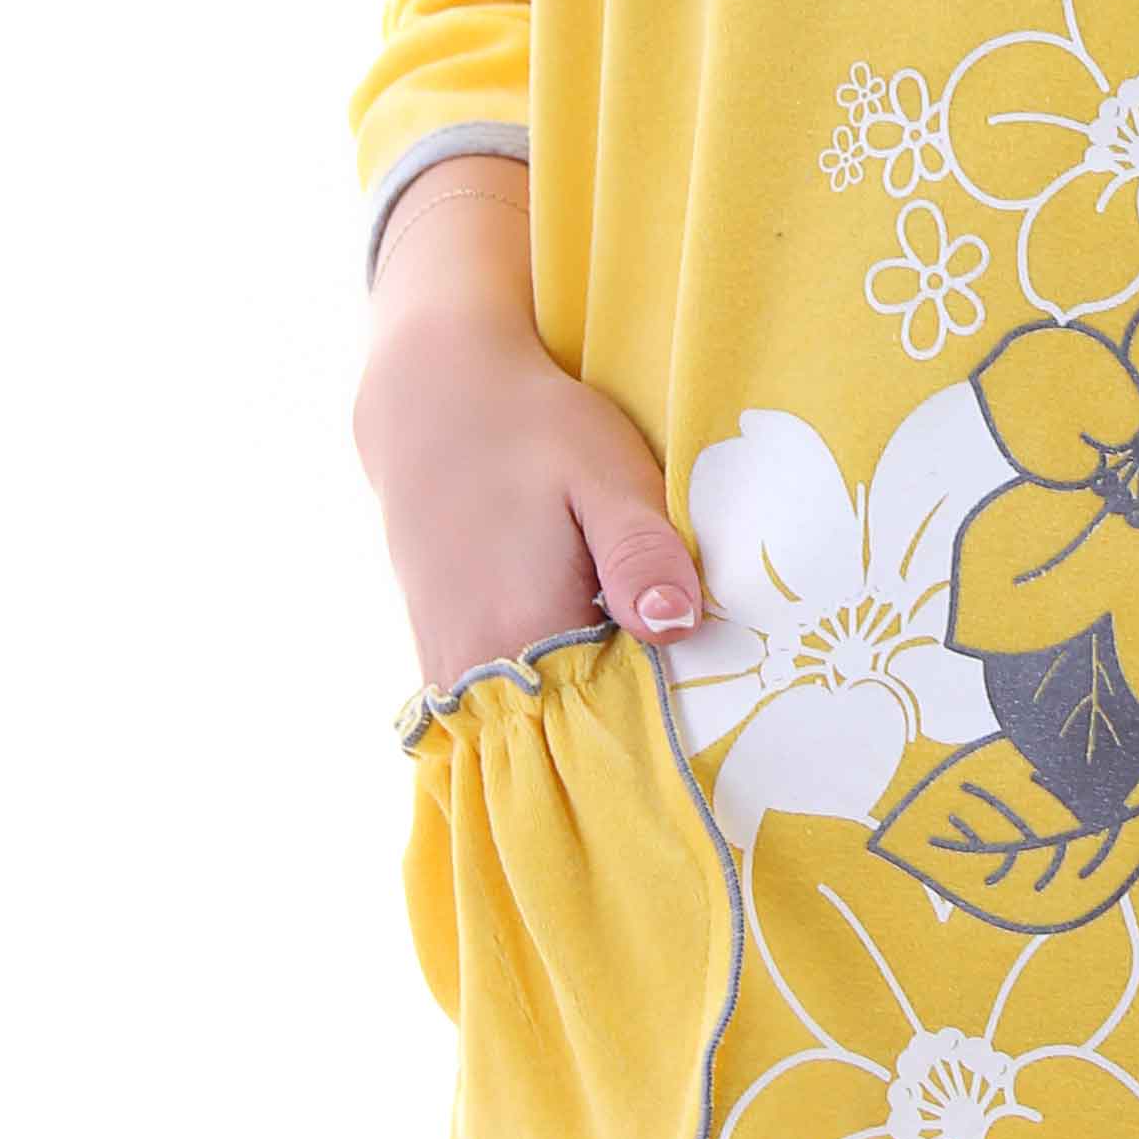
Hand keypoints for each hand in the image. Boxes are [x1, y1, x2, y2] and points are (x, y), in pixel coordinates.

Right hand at [352, 166, 700, 689]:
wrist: (430, 403)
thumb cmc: (530, 428)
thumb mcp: (604, 470)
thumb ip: (642, 551)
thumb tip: (678, 628)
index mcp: (525, 627)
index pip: (609, 722)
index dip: (661, 720)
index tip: (707, 704)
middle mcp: (475, 662)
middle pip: (567, 736)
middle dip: (622, 727)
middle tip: (675, 691)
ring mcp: (447, 664)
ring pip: (529, 728)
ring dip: (580, 716)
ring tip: (630, 675)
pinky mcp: (437, 653)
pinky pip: (499, 708)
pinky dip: (543, 701)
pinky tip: (581, 661)